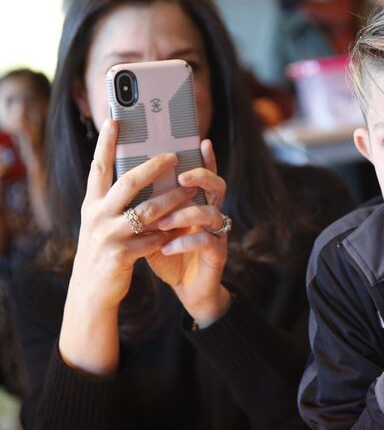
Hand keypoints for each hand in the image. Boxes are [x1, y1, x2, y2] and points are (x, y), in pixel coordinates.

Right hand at [60, 119, 193, 373]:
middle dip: (154, 167)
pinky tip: (187, 227)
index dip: (106, 142)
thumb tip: (143, 171)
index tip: (115, 118)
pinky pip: (154, 239)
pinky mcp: (121, 256)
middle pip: (128, 183)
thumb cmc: (105, 250)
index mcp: (92, 204)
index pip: (98, 167)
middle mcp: (96, 216)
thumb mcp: (103, 222)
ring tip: (192, 190)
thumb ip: (116, 200)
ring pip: (148, 211)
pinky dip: (172, 233)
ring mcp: (108, 236)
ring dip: (173, 200)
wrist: (93, 292)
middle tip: (175, 154)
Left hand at [146, 139, 230, 326]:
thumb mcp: (153, 227)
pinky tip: (166, 247)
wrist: (186, 288)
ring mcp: (217, 233)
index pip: (203, 174)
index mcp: (196, 203)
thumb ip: (146, 207)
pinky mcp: (217, 253)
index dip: (206, 158)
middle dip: (201, 177)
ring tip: (163, 222)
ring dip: (186, 215)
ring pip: (211, 212)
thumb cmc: (168, 253)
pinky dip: (184, 242)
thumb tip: (120, 182)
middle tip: (182, 176)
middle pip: (217, 185)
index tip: (201, 140)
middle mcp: (211, 213)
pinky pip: (206, 241)